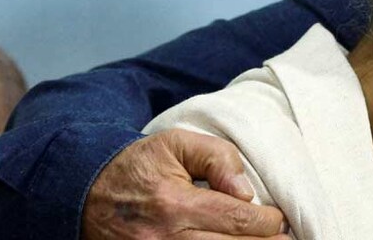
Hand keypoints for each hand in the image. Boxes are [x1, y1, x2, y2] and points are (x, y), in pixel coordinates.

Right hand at [82, 129, 288, 239]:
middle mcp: (167, 239)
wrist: (85, 194)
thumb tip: (246, 191)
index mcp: (175, 204)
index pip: (238, 219)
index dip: (268, 221)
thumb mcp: (176, 144)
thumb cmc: (139, 166)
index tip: (278, 218)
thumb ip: (218, 158)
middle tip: (287, 239)